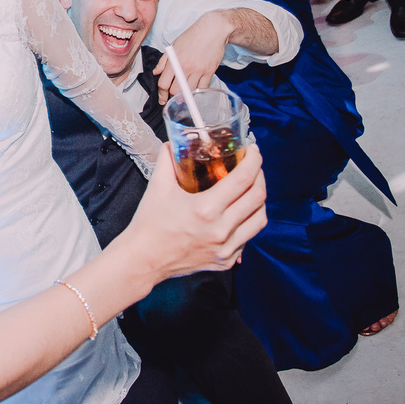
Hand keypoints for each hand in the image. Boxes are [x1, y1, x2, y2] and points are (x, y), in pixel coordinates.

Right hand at [121, 143, 266, 278]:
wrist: (144, 259)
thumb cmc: (149, 223)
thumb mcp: (157, 186)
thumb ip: (167, 159)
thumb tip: (174, 142)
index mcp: (205, 209)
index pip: (243, 179)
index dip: (253, 160)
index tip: (253, 150)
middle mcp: (220, 230)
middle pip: (257, 197)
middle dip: (260, 176)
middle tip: (253, 166)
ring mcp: (225, 248)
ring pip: (259, 219)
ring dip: (259, 200)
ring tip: (250, 189)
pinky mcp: (225, 261)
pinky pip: (248, 238)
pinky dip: (248, 222)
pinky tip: (238, 213)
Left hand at [152, 14, 230, 104]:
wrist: (213, 30)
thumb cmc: (192, 36)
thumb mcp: (173, 45)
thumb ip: (163, 61)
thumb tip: (156, 73)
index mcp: (174, 61)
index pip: (163, 83)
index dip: (161, 94)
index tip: (162, 99)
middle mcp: (185, 67)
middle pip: (175, 90)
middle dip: (172, 97)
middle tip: (172, 99)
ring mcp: (198, 70)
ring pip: (189, 91)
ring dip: (184, 97)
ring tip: (182, 98)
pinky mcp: (210, 71)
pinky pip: (202, 88)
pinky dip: (197, 92)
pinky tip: (194, 92)